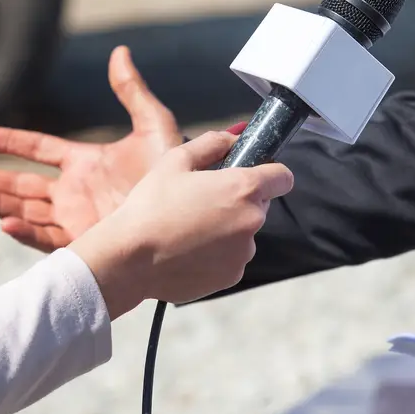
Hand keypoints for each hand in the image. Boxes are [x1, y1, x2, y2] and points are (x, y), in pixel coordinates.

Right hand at [0, 46, 183, 251]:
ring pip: (25, 211)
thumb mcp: (155, 126)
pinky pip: (48, 239)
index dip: (7, 142)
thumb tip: (119, 52)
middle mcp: (76, 192)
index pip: (37, 150)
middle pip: (20, 185)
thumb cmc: (178, 172)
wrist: (196, 212)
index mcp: (86, 163)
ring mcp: (78, 219)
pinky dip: (25, 232)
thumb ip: (132, 91)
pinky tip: (5, 221)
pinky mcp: (87, 242)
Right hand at [68, 130, 292, 316]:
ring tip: (190, 229)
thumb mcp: (176, 160)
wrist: (130, 259)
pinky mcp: (232, 275)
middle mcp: (251, 221)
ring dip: (227, 229)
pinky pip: (232, 258)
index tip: (251, 174)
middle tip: (203, 201)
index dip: (269, 173)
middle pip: (260, 204)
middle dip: (239, 201)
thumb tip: (234, 138)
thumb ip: (213, 143)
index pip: (283, 177)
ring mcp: (244, 252)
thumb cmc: (150, 207)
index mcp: (243, 188)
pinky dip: (217, 254)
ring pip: (244, 233)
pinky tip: (188, 250)